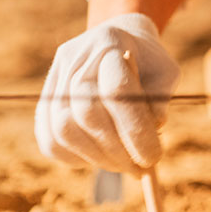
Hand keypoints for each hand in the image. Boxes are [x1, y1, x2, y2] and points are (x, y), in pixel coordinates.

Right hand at [35, 13, 179, 172]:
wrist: (119, 42)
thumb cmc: (148, 62)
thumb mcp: (166, 73)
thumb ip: (160, 100)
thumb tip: (152, 130)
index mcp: (109, 43)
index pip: (116, 92)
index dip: (134, 130)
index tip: (153, 157)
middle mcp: (75, 59)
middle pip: (87, 113)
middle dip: (117, 150)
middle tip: (140, 169)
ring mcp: (55, 79)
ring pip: (64, 130)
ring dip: (97, 158)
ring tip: (124, 165)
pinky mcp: (44, 100)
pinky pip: (50, 140)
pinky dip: (76, 158)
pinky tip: (100, 158)